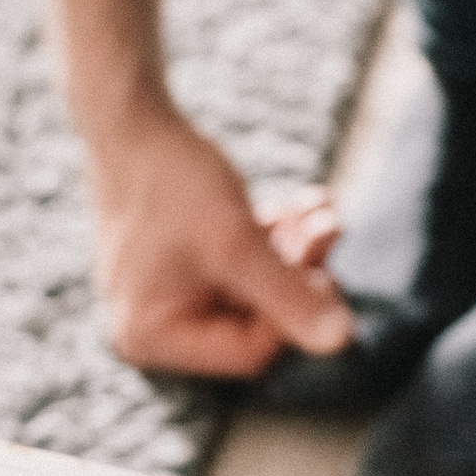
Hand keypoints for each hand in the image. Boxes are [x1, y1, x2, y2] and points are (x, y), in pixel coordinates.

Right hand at [89, 103, 353, 374]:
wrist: (132, 123)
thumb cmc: (173, 183)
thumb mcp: (236, 242)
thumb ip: (289, 294)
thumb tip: (343, 341)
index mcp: (153, 337)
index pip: (248, 352)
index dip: (296, 316)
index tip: (328, 272)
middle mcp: (154, 328)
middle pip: (254, 321)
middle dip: (300, 274)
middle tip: (330, 227)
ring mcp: (167, 297)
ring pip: (254, 289)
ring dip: (295, 250)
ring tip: (320, 209)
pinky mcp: (182, 268)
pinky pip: (240, 268)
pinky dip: (273, 239)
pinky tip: (302, 205)